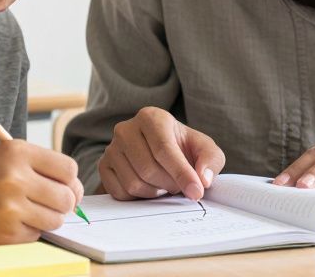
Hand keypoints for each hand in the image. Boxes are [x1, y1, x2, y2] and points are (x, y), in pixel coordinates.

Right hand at [0, 139, 83, 246]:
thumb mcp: (0, 158)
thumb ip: (37, 168)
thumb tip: (75, 191)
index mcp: (17, 151)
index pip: (69, 169)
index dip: (69, 182)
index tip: (63, 188)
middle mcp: (16, 177)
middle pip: (68, 197)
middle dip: (62, 204)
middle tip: (46, 204)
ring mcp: (10, 207)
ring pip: (56, 220)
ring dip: (45, 220)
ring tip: (21, 212)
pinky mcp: (4, 234)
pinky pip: (35, 236)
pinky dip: (25, 233)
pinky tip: (3, 223)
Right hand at [98, 107, 225, 200]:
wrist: (160, 152)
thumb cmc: (183, 148)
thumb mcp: (204, 149)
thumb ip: (211, 160)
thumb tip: (203, 179)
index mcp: (151, 117)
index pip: (164, 149)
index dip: (181, 173)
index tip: (196, 192)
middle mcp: (126, 129)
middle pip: (148, 169)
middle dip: (169, 184)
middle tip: (179, 186)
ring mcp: (111, 148)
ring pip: (133, 183)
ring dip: (155, 192)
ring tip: (164, 184)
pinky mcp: (103, 166)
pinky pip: (120, 192)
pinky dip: (138, 198)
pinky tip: (148, 187)